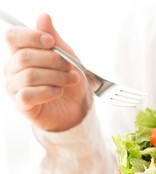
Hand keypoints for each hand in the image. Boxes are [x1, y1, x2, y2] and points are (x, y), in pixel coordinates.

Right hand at [4, 14, 91, 131]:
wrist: (75, 107)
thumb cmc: (67, 80)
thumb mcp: (66, 56)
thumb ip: (54, 38)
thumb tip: (44, 16)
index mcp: (21, 52)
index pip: (13, 37)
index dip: (31, 37)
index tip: (51, 42)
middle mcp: (13, 68)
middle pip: (24, 57)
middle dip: (53, 61)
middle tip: (70, 67)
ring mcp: (15, 87)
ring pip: (29, 76)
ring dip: (56, 77)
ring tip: (71, 80)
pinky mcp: (22, 105)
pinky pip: (28, 94)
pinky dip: (48, 92)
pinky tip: (59, 91)